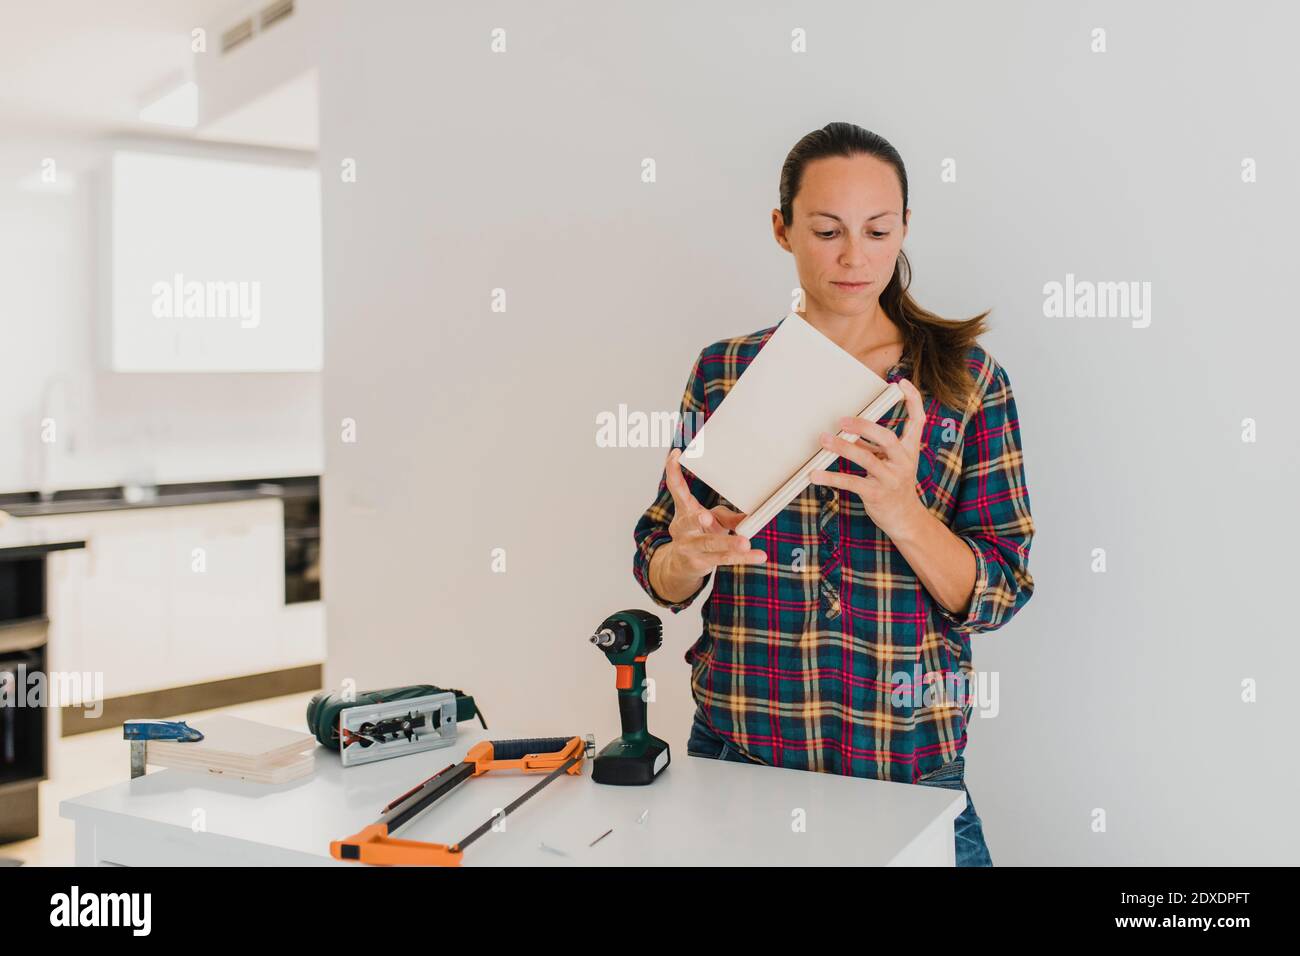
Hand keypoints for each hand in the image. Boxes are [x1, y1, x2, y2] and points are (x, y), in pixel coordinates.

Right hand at [663, 447, 766, 575]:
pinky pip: (726, 559)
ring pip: (710, 545)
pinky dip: (744, 558)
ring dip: (728, 543)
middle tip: (706, 517)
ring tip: (744, 542)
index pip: (676, 489)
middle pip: (689, 523)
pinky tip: (758, 555)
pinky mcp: (701, 563)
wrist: (679, 566)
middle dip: (697, 520)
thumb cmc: (697, 535)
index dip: (673, 471)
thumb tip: (752, 512)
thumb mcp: (711, 519)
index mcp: (683, 511)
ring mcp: (690, 548)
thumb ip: (728, 515)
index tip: (675, 454)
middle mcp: (682, 529)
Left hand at [808, 377, 927, 538]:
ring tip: (824, 440)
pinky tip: (815, 475)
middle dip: (864, 426)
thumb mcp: (890, 462)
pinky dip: (831, 478)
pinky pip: (852, 483)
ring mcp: (891, 478)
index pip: (918, 420)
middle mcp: (904, 462)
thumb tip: (850, 430)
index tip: (902, 383)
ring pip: (867, 460)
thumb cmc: (895, 484)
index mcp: (910, 450)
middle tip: (842, 420)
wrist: (905, 519)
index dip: (913, 400)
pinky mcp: (877, 494)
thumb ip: (873, 446)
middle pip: (887, 438)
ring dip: (843, 448)